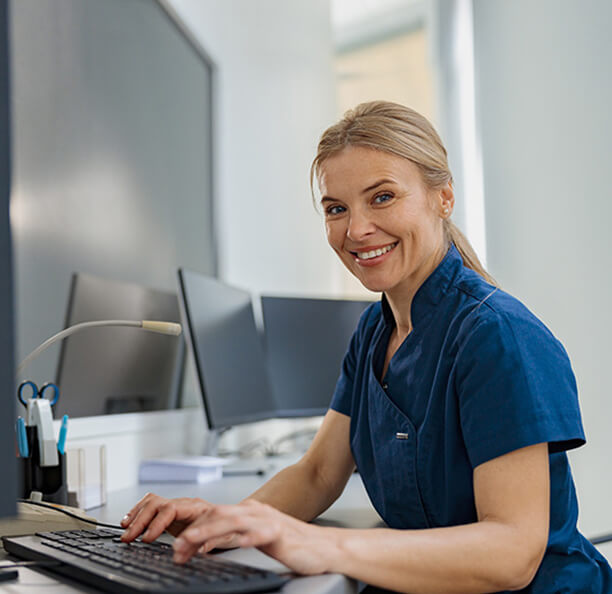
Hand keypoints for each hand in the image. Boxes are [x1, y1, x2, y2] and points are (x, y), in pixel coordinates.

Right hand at [120, 493, 236, 549]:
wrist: (233, 518)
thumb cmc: (227, 526)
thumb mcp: (219, 537)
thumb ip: (201, 544)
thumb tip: (182, 553)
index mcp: (196, 507)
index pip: (171, 509)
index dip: (157, 523)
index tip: (147, 538)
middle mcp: (184, 503)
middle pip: (157, 503)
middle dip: (140, 520)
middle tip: (129, 537)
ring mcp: (177, 505)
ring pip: (152, 501)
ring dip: (136, 514)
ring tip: (125, 528)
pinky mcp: (171, 511)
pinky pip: (151, 504)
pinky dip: (138, 511)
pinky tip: (129, 521)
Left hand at [173, 499, 333, 574]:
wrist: (324, 546)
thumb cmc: (293, 544)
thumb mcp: (259, 536)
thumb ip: (239, 535)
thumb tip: (211, 543)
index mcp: (250, 511)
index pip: (215, 515)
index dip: (193, 528)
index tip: (177, 546)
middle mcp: (256, 512)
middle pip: (218, 515)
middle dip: (194, 530)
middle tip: (176, 548)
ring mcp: (268, 520)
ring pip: (233, 522)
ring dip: (210, 532)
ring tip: (192, 543)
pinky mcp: (280, 532)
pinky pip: (260, 533)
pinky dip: (245, 538)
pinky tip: (235, 544)